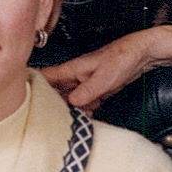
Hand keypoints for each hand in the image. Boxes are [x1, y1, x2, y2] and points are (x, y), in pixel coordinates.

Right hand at [42, 25, 171, 112]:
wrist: (143, 54)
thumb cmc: (123, 57)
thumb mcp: (104, 77)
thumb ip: (87, 91)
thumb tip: (72, 103)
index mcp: (72, 69)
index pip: (45, 77)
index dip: (34, 87)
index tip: (28, 100)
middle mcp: (75, 76)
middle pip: (56, 92)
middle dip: (56, 104)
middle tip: (58, 117)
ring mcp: (85, 83)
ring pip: (71, 99)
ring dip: (73, 109)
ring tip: (77, 116)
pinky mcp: (96, 89)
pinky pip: (85, 102)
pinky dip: (86, 109)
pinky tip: (91, 113)